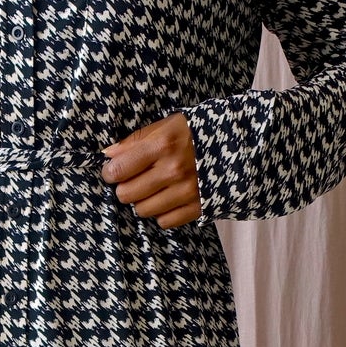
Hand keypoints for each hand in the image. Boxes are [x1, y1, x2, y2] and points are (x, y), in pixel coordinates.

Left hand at [101, 112, 202, 228]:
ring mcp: (186, 191)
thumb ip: (135, 140)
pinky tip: (167, 199)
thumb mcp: (167, 125)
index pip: (119, 169)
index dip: (110, 173)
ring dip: (143, 201)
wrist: (238, 144)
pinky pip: (164, 221)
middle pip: (127, 194)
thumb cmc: (196, 132)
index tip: (112, 172)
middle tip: (133, 181)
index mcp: (163, 145)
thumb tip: (108, 155)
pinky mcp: (198, 207)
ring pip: (143, 210)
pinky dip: (162, 212)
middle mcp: (173, 170)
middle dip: (125, 188)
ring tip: (152, 189)